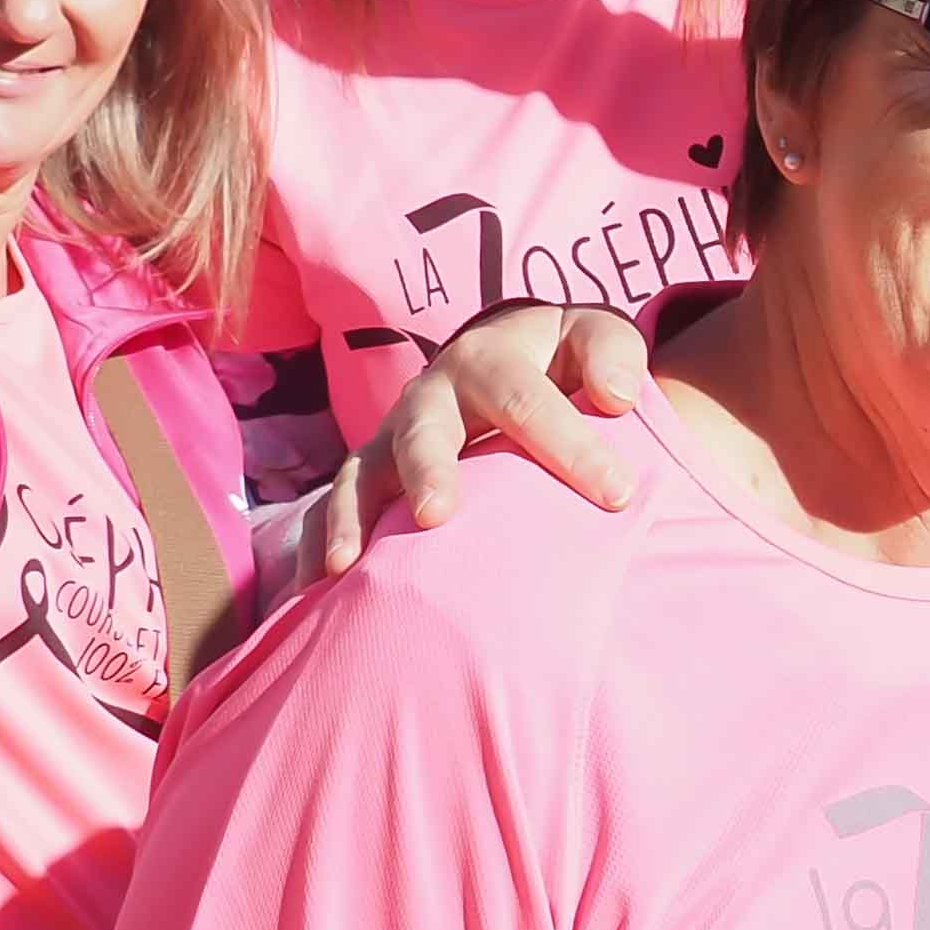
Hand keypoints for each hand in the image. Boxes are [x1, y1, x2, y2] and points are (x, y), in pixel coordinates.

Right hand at [310, 301, 651, 577]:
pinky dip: (314, 544)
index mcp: (488, 358)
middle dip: (425, 471)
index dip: (570, 444)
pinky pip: (332, 509)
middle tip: (436, 517)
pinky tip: (310, 590)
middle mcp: (429, 396)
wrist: (514, 355)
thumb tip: (618, 395)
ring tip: (346, 565)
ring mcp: (392, 438)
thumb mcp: (593, 339)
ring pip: (362, 474)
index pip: (525, 399)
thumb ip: (613, 357)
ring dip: (350, 516)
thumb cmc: (563, 360)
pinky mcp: (371, 477)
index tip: (619, 495)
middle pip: (422, 432)